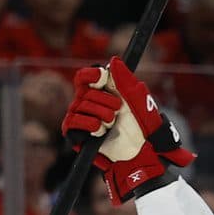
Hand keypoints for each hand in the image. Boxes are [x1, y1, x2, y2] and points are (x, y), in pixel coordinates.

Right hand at [62, 56, 194, 203]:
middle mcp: (89, 103)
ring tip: (111, 124)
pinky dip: (87, 124)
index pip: (84, 77)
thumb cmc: (142, 127)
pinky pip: (71, 123)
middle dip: (103, 101)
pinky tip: (100, 131)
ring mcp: (82, 119)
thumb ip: (125, 79)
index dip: (90, 75)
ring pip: (78, 106)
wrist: (140, 152)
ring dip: (99, 115)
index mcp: (102, 92)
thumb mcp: (137, 99)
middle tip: (117, 111)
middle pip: (83, 92)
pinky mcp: (77, 135)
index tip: (102, 79)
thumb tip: (112, 61)